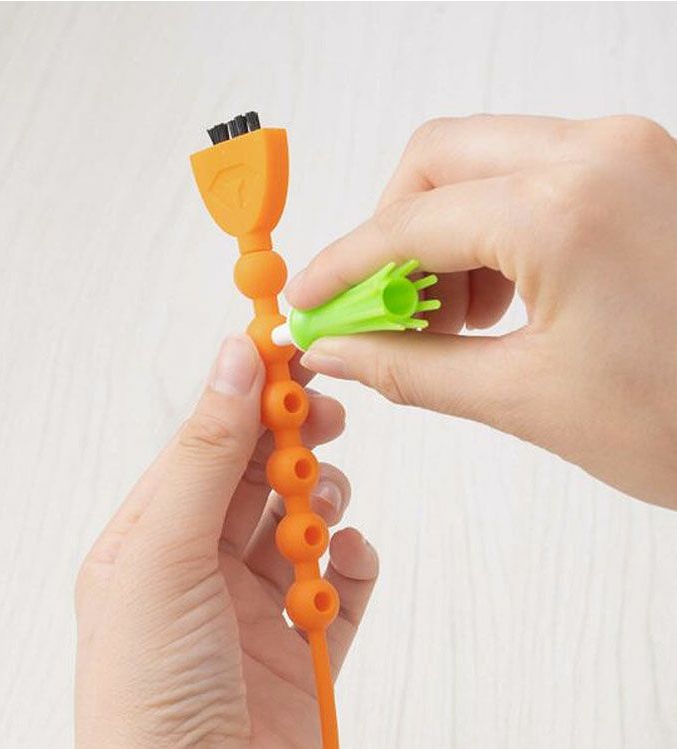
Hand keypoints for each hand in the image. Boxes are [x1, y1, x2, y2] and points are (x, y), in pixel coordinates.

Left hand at [75, 335, 377, 748]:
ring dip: (324, 501)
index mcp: (150, 542)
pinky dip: (354, 562)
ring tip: (326, 506)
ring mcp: (254, 609)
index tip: (291, 351)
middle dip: (293, 443)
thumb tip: (233, 360)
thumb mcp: (164, 556)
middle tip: (324, 418)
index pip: (205, 445)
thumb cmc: (153, 700)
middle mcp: (199, 570)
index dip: (248, 395)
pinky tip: (348, 560)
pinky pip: (341, 584)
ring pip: (303, 521)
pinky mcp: (304, 649)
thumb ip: (204, 454)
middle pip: (257, 477)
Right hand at [286, 115, 676, 508]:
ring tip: (446, 317)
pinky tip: (495, 297)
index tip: (308, 299)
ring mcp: (625, 151)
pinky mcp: (637, 168)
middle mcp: (596, 152)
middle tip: (379, 311)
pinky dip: (488, 229)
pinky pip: (528, 173)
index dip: (342, 267)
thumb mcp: (527, 400)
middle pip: (434, 160)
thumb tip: (334, 350)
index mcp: (564, 207)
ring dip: (439, 234)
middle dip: (389, 236)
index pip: (406, 223)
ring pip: (480, 161)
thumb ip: (410, 367)